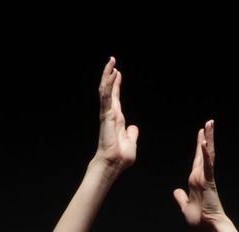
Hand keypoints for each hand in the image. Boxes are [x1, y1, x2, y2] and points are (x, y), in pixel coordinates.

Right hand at [93, 56, 138, 173]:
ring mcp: (107, 113)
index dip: (116, 86)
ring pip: (106, 90)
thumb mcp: (131, 143)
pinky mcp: (106, 114)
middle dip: (110, 75)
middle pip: (109, 90)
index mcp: (117, 119)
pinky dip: (108, 83)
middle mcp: (111, 114)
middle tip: (112, 61)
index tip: (117, 73)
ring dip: (108, 75)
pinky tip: (112, 73)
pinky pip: (106, 95)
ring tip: (111, 61)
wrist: (114, 164)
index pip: (115, 98)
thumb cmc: (121, 158)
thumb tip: (133, 128)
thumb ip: (132, 134)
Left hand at [173, 120, 226, 229]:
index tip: (201, 134)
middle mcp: (202, 176)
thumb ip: (181, 198)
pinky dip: (205, 154)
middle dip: (206, 137)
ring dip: (208, 139)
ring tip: (210, 125)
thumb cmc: (200, 220)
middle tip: (209, 123)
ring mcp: (206, 178)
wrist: (209, 227)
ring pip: (208, 155)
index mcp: (196, 181)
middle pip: (204, 153)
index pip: (198, 160)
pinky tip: (204, 143)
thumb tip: (176, 192)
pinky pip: (207, 165)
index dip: (198, 146)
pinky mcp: (209, 182)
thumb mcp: (185, 207)